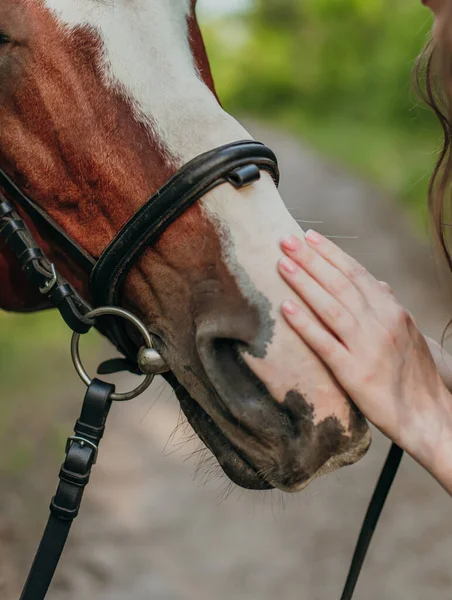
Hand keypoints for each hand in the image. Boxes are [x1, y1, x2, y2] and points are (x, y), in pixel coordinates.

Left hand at [277, 232, 451, 489]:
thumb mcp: (409, 333)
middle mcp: (381, 322)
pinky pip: (325, 344)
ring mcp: (367, 347)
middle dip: (312, 259)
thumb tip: (378, 283)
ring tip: (283, 264)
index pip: (357, 274)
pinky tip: (285, 308)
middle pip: (340, 284)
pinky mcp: (354, 373)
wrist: (429, 415)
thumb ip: (389, 307)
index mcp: (392, 311)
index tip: (309, 237)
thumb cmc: (416, 375)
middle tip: (286, 240)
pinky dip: (305, 324)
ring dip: (305, 283)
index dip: (331, 254)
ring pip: (331, 307)